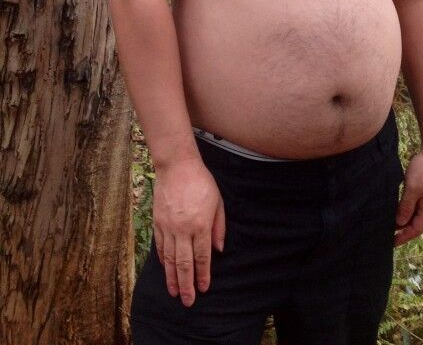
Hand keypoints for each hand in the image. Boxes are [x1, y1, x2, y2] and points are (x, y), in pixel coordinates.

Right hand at [152, 158, 225, 306]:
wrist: (176, 166)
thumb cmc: (201, 182)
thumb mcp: (218, 201)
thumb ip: (219, 226)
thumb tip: (218, 249)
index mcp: (200, 225)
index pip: (202, 257)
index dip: (203, 275)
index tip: (204, 288)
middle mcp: (183, 230)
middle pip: (184, 263)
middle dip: (186, 285)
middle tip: (188, 301)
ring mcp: (168, 227)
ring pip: (170, 259)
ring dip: (172, 278)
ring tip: (173, 293)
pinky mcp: (157, 222)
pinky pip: (160, 247)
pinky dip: (163, 260)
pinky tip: (166, 270)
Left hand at [394, 149, 422, 245]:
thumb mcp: (412, 189)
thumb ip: (406, 207)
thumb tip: (400, 224)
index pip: (416, 229)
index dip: (404, 237)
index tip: (392, 243)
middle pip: (418, 224)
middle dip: (405, 231)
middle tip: (390, 236)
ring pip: (418, 215)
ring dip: (407, 221)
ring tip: (394, 225)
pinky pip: (419, 206)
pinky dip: (410, 211)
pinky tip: (401, 209)